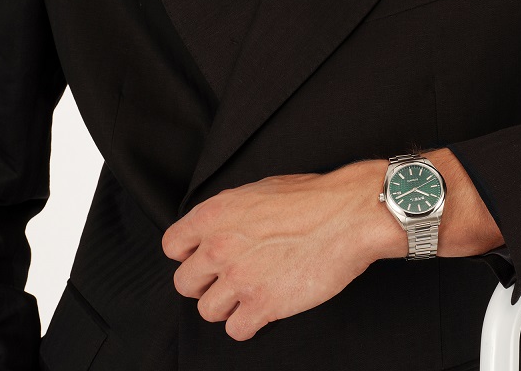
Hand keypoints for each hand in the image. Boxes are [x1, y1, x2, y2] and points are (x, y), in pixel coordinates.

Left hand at [161, 168, 380, 340]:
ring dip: (228, 305)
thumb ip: (232, 212)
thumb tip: (222, 226)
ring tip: (251, 292)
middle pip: (184, 283)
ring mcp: (239, 278)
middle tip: (228, 279)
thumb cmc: (313, 198)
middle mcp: (219, 246)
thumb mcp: (261, 189)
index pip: (172, 246)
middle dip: (205, 284)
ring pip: (207, 311)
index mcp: (216, 214)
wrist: (347, 215)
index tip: (202, 259)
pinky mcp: (262, 306)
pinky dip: (249, 323)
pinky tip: (265, 307)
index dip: (188, 254)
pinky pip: (236, 330)